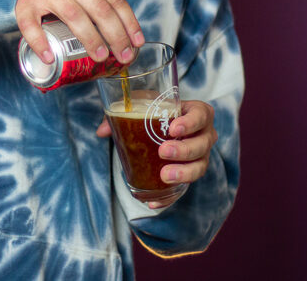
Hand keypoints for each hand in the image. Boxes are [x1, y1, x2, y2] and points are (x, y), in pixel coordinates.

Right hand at [15, 0, 143, 63]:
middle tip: (123, 55)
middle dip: (115, 35)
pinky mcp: (24, 5)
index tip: (136, 42)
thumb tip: (124, 26)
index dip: (128, 21)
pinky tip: (51, 57)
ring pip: (73, 15)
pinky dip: (41, 43)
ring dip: (90, 39)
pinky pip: (32, 26)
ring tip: (100, 57)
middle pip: (98, 8)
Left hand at [96, 99, 217, 208]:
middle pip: (202, 144)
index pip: (202, 115)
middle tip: (163, 152)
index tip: (173, 128)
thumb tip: (102, 131)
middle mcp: (204, 134)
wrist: (163, 125)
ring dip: (183, 173)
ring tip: (164, 176)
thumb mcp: (142, 105)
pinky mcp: (190, 174)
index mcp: (196, 112)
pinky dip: (170, 196)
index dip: (191, 122)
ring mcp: (200, 156)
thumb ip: (122, 113)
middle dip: (184, 150)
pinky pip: (185, 187)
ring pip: (200, 167)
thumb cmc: (156, 110)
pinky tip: (154, 201)